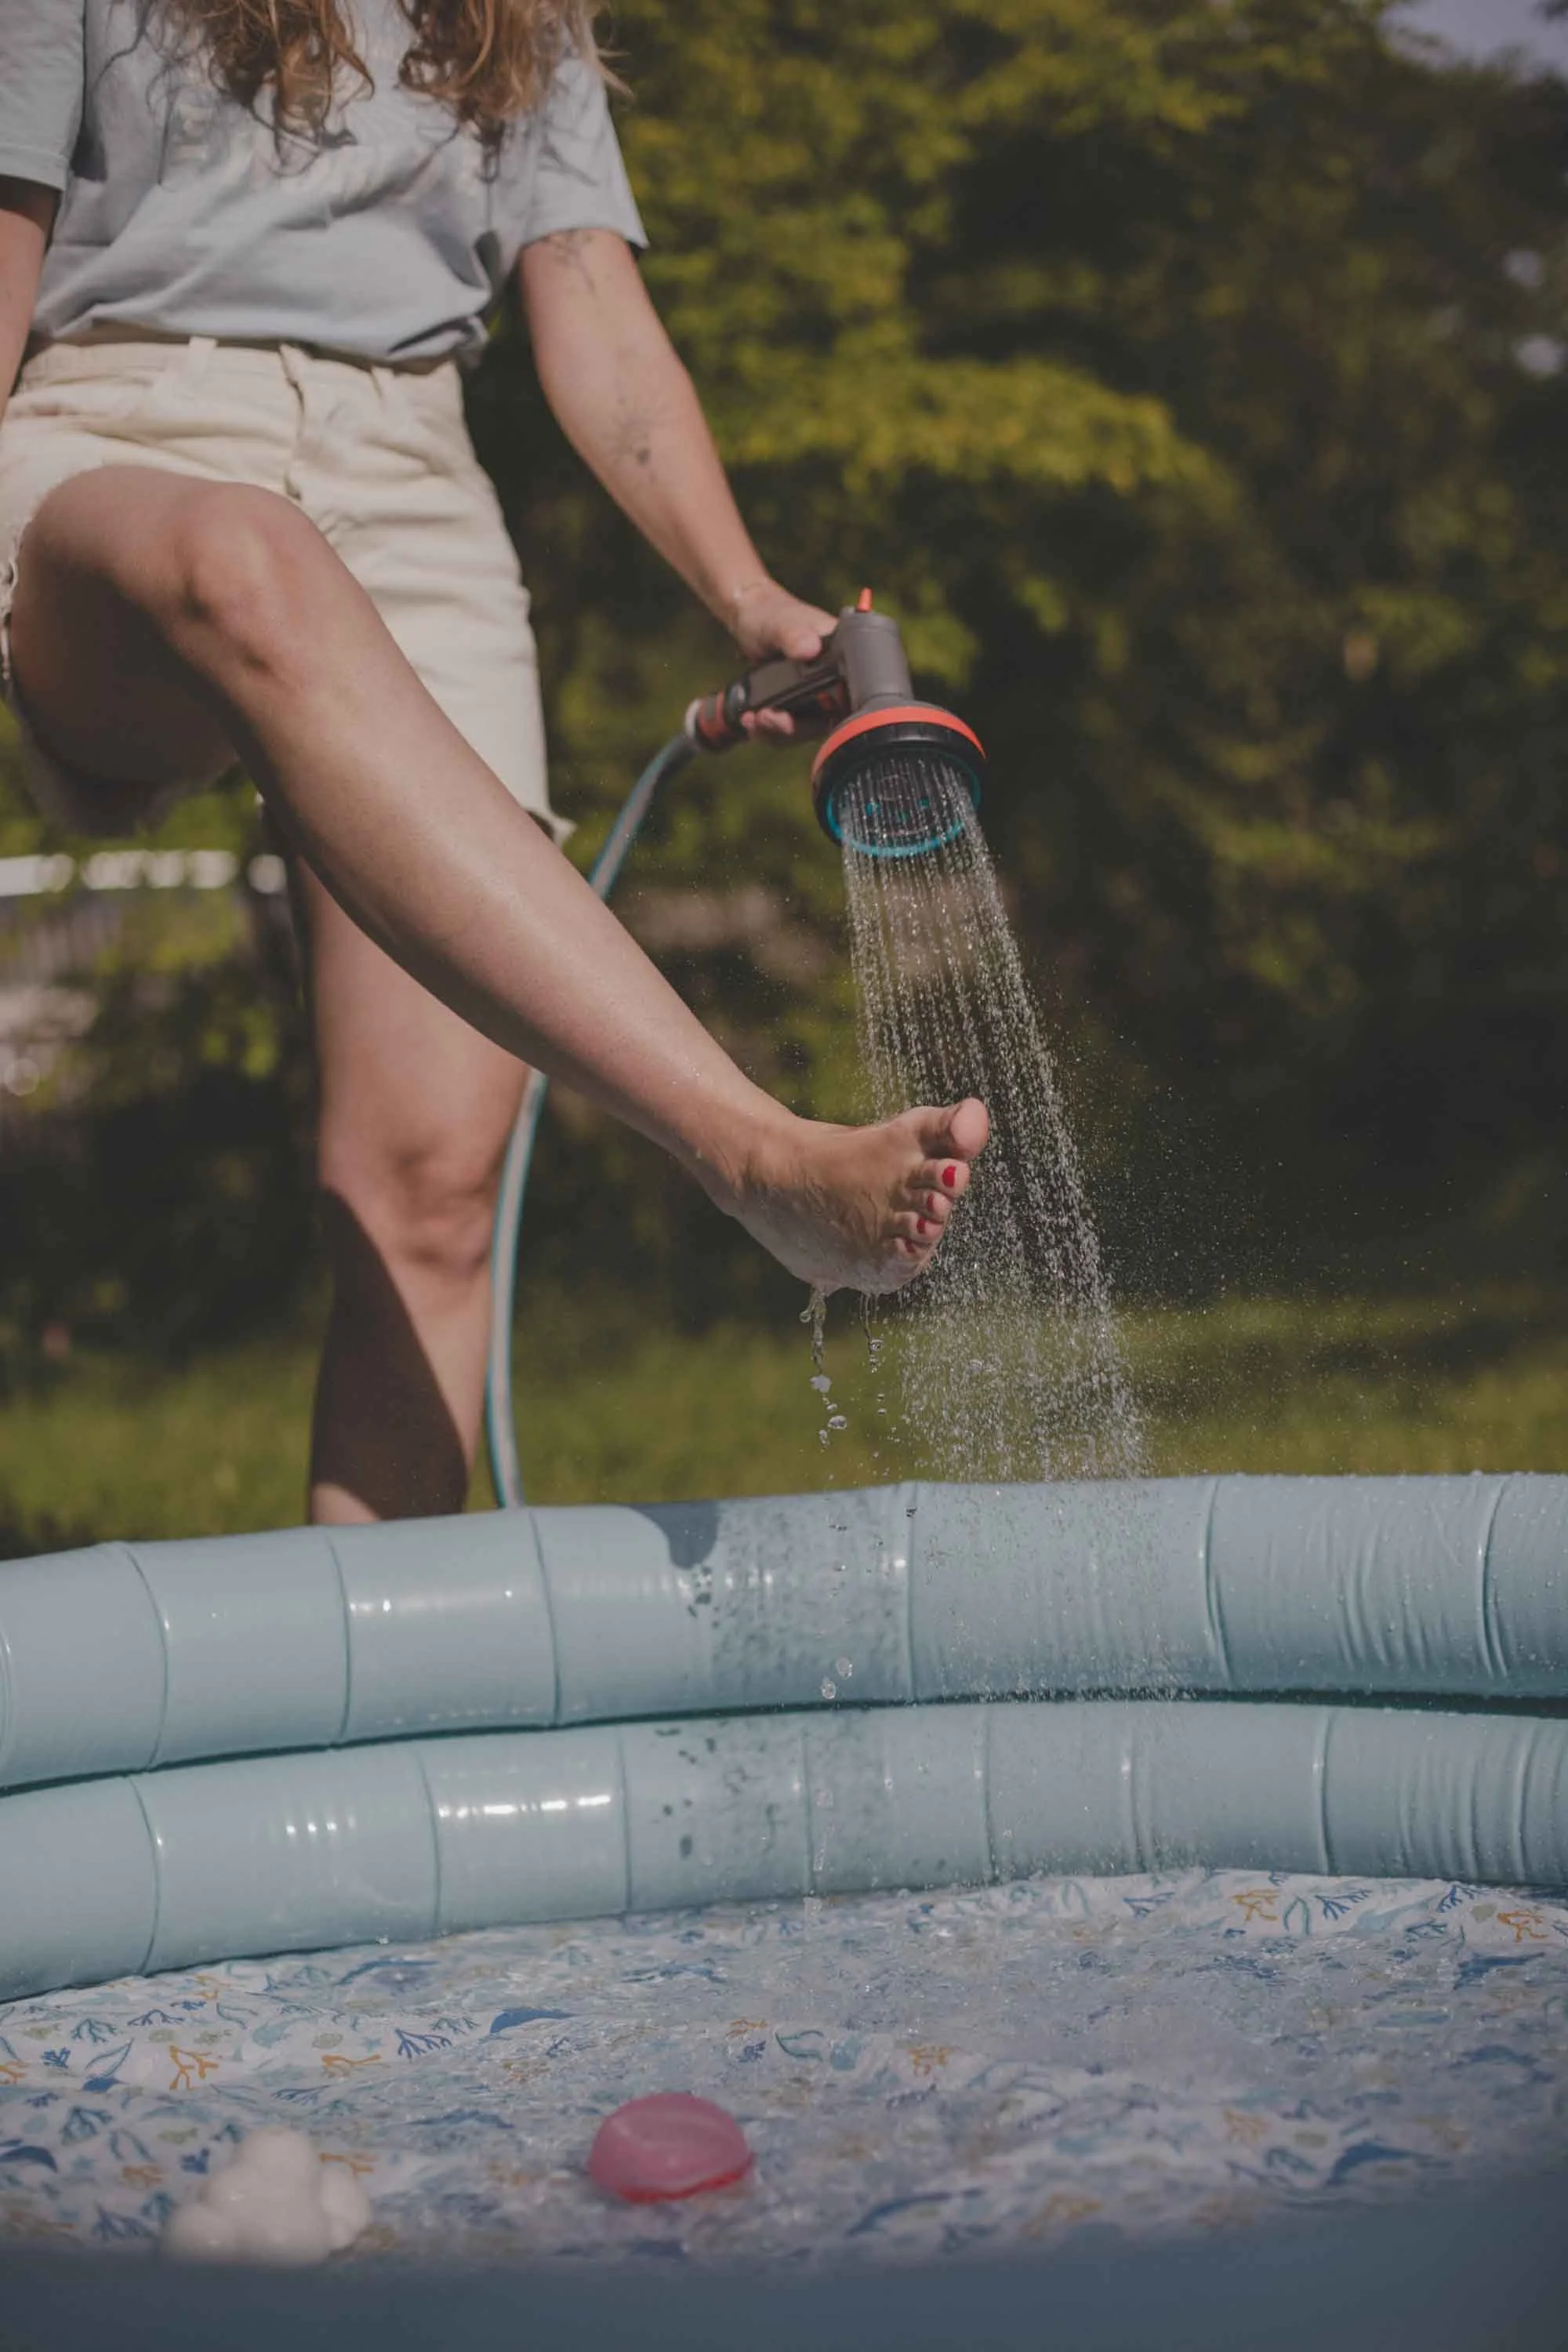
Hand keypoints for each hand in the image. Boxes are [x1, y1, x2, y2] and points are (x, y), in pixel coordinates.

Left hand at [726, 579, 837, 739]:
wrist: (749, 616)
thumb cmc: (770, 613)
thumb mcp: (781, 624)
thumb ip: (794, 635)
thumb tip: (810, 649)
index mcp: (843, 658)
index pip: (850, 698)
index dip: (830, 715)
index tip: (800, 717)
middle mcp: (834, 680)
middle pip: (825, 720)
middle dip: (794, 728)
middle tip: (767, 718)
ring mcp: (815, 694)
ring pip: (804, 729)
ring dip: (777, 732)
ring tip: (753, 720)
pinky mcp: (797, 704)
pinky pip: (788, 727)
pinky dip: (769, 730)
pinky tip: (751, 721)